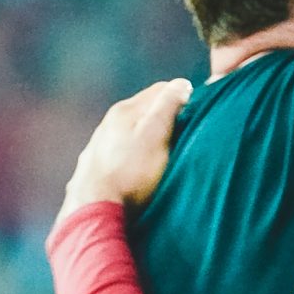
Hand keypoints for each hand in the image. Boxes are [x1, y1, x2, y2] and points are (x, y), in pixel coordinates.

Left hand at [60, 78, 193, 222]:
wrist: (95, 208)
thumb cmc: (131, 174)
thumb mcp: (156, 136)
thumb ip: (167, 107)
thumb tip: (181, 84)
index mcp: (124, 111)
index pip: (160, 90)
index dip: (182, 97)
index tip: (198, 112)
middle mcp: (108, 124)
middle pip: (144, 110)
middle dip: (165, 116)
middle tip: (186, 132)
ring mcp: (100, 146)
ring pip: (131, 132)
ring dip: (149, 136)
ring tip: (165, 152)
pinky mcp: (96, 168)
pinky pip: (121, 152)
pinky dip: (135, 154)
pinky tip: (140, 169)